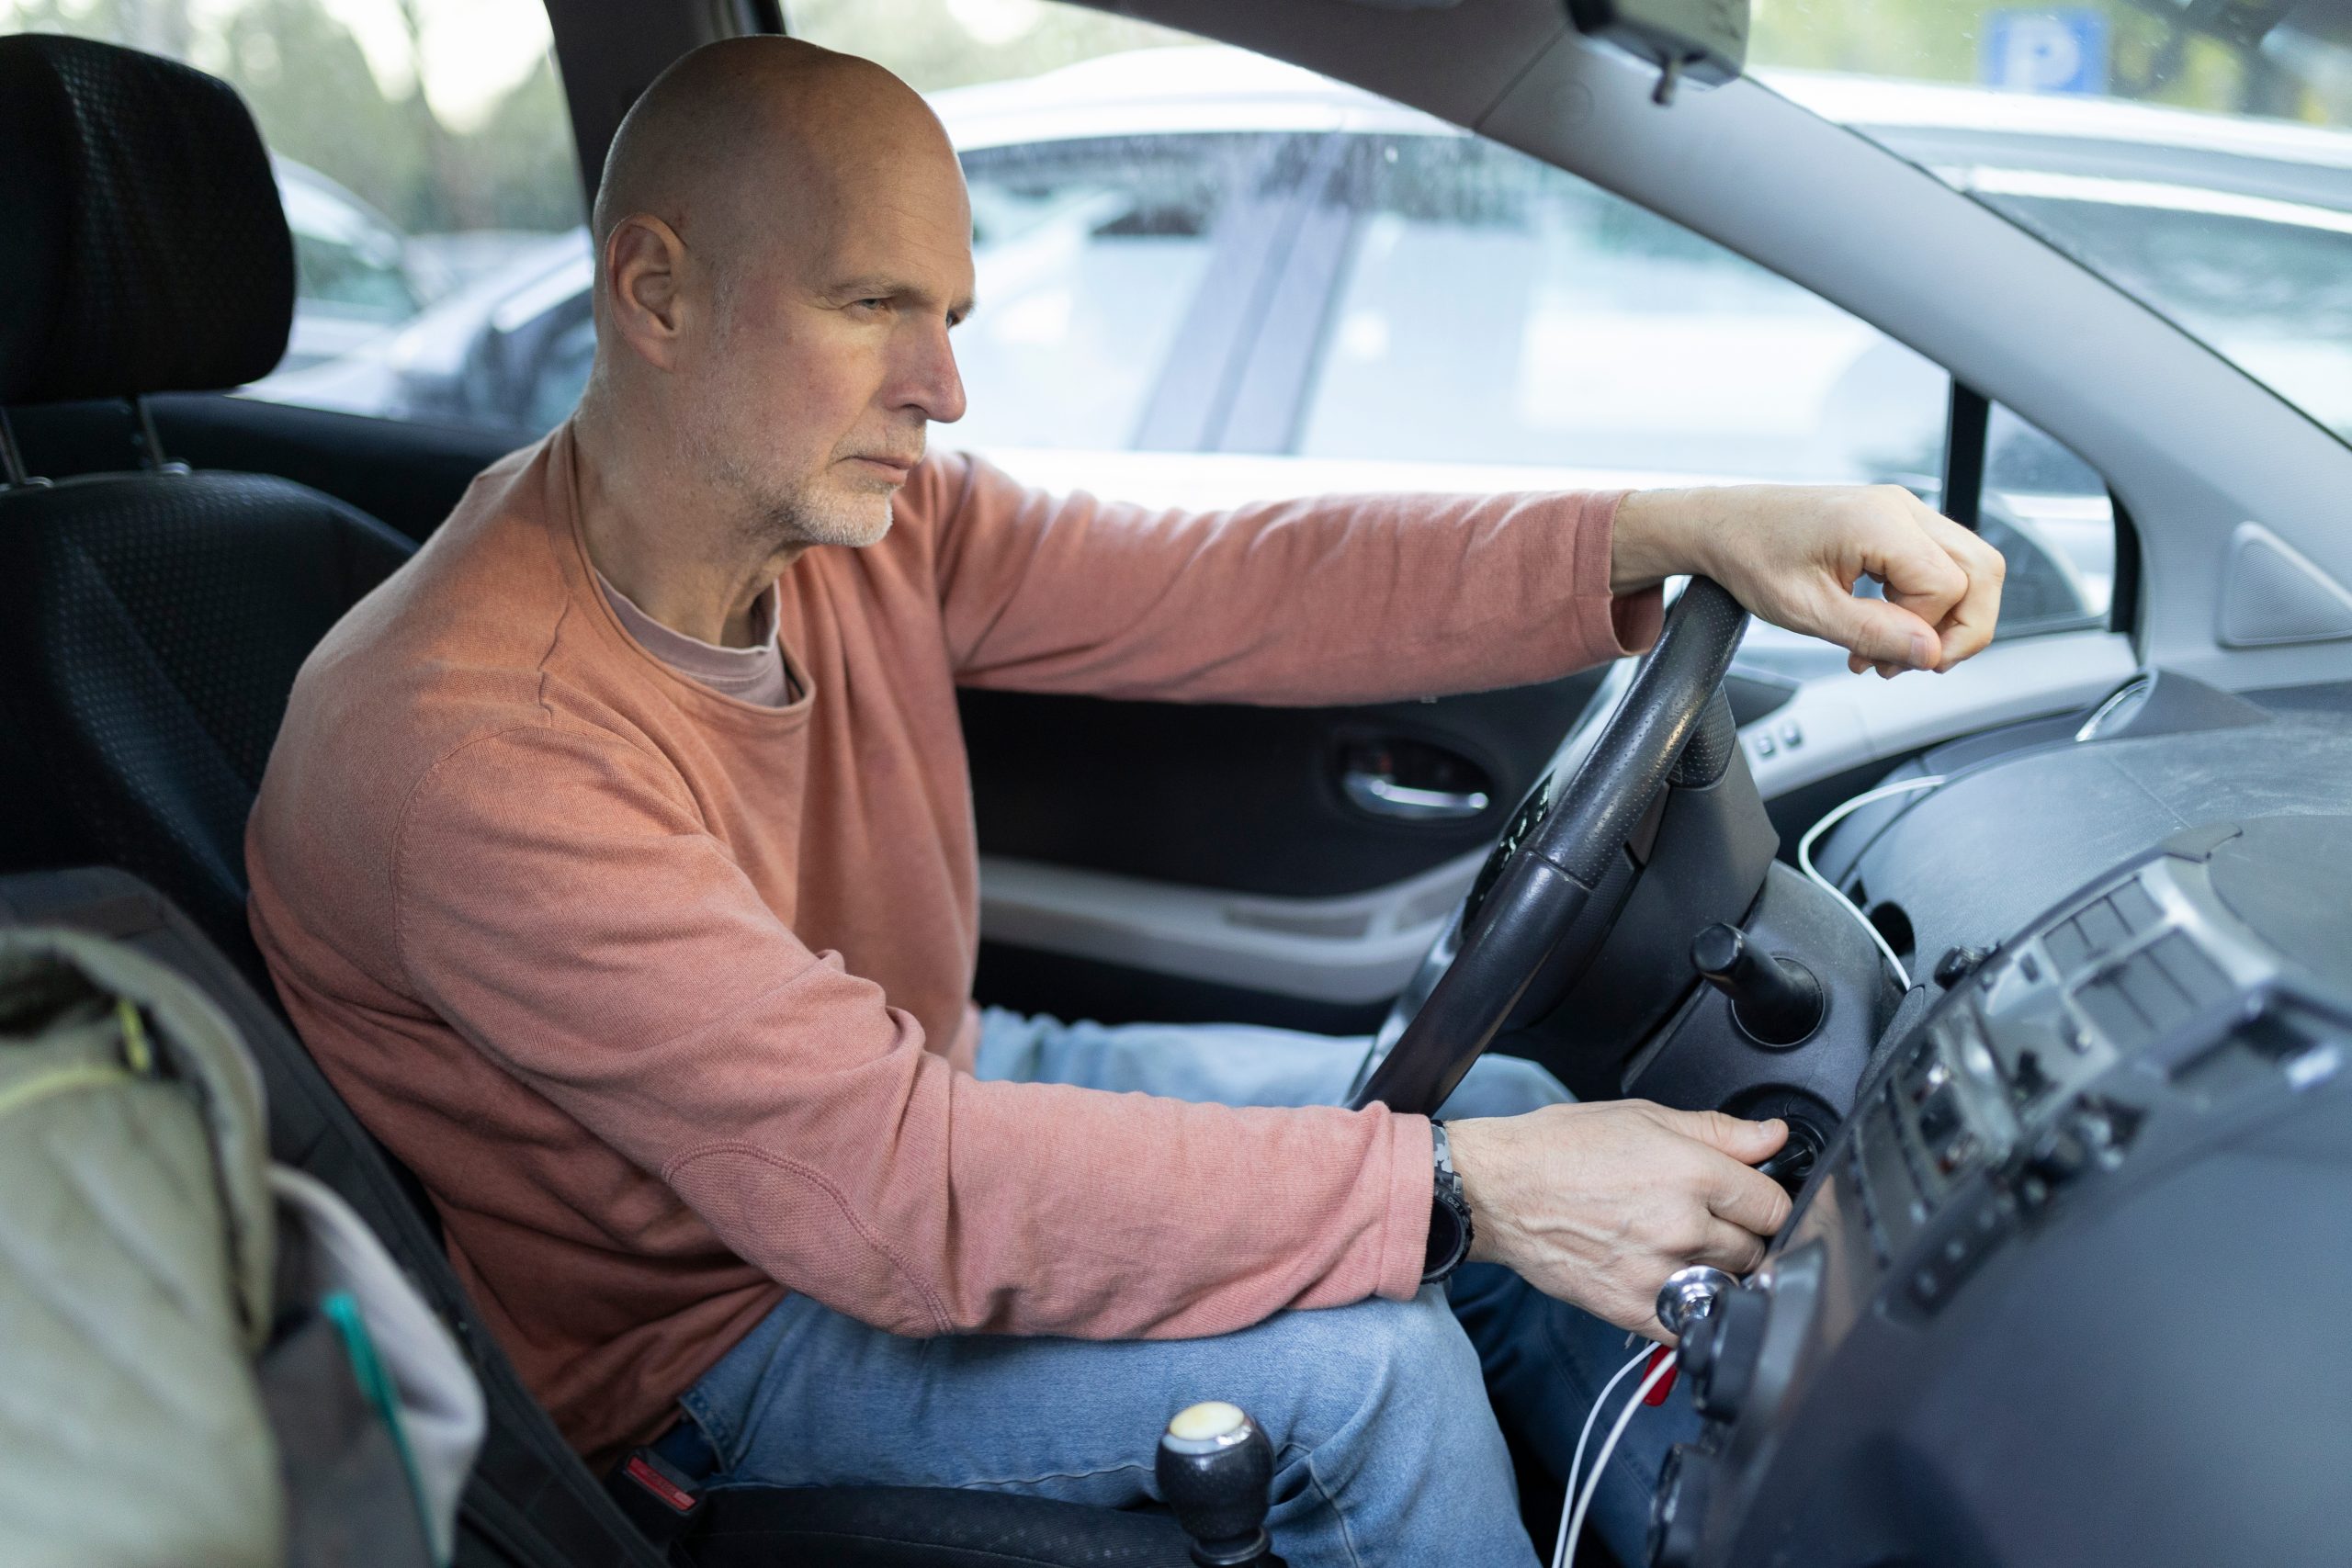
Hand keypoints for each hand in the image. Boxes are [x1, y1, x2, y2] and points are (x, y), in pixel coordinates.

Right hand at [1448, 1102, 1792, 1341]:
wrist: (1498, 1191)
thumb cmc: (1560, 1149)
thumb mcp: (1644, 1119)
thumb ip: (1718, 1131)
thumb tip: (1771, 1138)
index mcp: (1692, 1173)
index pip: (1773, 1205)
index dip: (1767, 1200)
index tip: (1752, 1202)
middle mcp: (1683, 1226)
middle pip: (1756, 1249)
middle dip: (1743, 1235)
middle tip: (1712, 1222)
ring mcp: (1660, 1272)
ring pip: (1729, 1286)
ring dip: (1721, 1273)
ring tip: (1687, 1251)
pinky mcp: (1634, 1308)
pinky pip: (1692, 1324)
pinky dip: (1693, 1309)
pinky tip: (1675, 1284)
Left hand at [1612, 484, 2006, 677]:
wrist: (1721, 526)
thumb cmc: (1750, 556)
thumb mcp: (1805, 610)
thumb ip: (1872, 632)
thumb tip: (1930, 653)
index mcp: (1880, 522)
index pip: (1948, 587)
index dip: (1923, 632)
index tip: (1879, 657)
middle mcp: (1901, 509)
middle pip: (1983, 570)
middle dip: (1961, 629)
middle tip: (1913, 665)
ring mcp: (1901, 512)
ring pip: (1969, 567)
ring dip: (1942, 621)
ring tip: (1890, 653)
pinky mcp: (1893, 525)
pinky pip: (1938, 565)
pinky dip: (1923, 605)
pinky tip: (1883, 631)